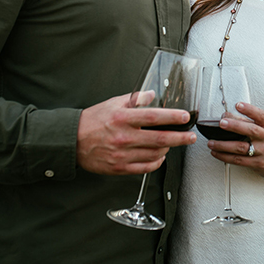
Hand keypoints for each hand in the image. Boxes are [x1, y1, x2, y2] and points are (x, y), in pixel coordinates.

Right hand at [77, 93, 195, 174]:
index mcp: (123, 118)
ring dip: (167, 149)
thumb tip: (152, 95)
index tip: (185, 117)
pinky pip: (144, 168)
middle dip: (180, 138)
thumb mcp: (113, 103)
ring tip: (172, 143)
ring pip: (154, 154)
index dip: (172, 117)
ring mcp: (121, 155)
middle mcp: (124, 137)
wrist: (72, 141)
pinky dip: (156, 163)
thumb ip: (134, 99)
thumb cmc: (93, 120)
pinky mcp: (119, 168)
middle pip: (159, 139)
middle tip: (191, 137)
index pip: (153, 117)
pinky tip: (160, 157)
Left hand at [207, 102, 263, 184]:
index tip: (238, 105)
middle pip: (251, 130)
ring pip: (241, 147)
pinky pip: (238, 160)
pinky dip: (224, 156)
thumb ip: (250, 122)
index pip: (261, 116)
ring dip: (223, 145)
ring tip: (211, 142)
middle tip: (221, 122)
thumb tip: (227, 116)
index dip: (249, 109)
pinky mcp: (257, 164)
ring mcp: (263, 152)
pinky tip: (215, 152)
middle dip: (234, 126)